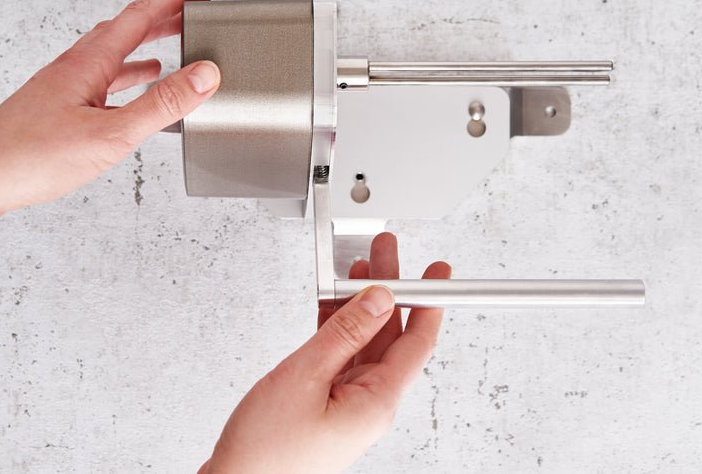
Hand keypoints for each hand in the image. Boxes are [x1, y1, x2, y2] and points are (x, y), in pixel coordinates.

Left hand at [0, 0, 219, 222]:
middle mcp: (74, 67)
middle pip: (127, 29)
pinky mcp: (55, 109)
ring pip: (112, 56)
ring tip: (171, 55)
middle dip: (164, 19)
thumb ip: (162, 104)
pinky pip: (100, 83)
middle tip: (192, 16)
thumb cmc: (30, 156)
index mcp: (89, 63)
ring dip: (144, 49)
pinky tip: (130, 98)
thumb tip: (205, 74)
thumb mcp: (112, 134)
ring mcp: (63, 87)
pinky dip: (124, 81)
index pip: (141, 16)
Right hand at [199, 233, 450, 473]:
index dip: (428, 302)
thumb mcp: (305, 376)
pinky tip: (333, 304)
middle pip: (391, 337)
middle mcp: (369, 405)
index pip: (417, 344)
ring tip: (357, 268)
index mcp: (376, 402)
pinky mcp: (327, 406)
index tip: (436, 272)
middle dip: (390, 290)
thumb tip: (380, 299)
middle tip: (386, 251)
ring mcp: (348, 406)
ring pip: (365, 344)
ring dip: (362, 306)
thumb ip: (345, 333)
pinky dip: (339, 328)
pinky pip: (342, 358)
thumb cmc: (265, 450)